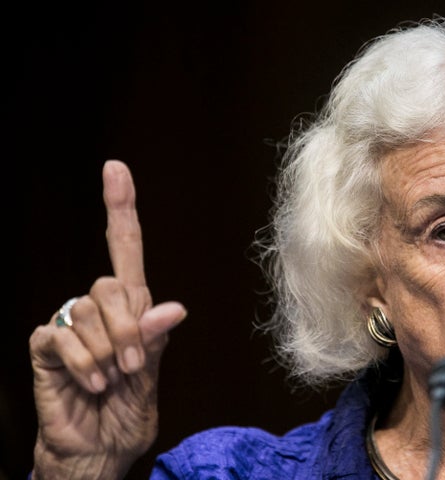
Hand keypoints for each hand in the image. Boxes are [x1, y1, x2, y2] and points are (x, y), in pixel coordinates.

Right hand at [29, 160, 186, 478]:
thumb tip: (174, 306)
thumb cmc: (127, 410)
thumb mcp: (151, 372)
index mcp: (131, 307)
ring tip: (110, 380)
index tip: (115, 169)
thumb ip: (155, 337)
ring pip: (88, 310)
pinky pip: (61, 334)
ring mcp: (70, 323)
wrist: (100, 448)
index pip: (124, 248)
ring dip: (106, 351)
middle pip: (112, 284)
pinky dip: (82, 362)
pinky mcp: (46, 343)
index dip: (120, 208)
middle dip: (128, 329)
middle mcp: (99, 308)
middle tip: (132, 367)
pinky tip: (89, 383)